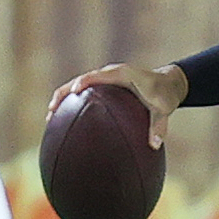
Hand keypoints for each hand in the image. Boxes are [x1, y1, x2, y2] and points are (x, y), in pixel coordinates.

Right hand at [48, 62, 186, 147]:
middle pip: (82, 79)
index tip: (74, 91)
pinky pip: (85, 90)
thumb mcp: (164, 110)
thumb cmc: (165, 95)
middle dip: (65, 92)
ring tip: (50, 115)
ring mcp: (106, 77)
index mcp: (123, 74)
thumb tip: (155, 145)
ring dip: (63, 96)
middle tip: (51, 109)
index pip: (100, 75)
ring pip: (79, 84)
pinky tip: (63, 117)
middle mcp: (111, 72)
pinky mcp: (104, 84)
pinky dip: (72, 100)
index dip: (85, 81)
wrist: (168, 83)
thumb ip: (159, 126)